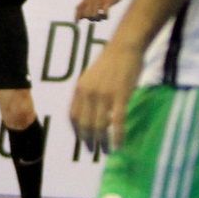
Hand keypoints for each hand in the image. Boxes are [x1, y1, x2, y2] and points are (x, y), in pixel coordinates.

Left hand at [69, 37, 144, 153]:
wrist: (125, 46)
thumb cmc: (110, 61)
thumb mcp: (91, 77)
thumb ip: (87, 93)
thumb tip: (89, 113)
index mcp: (80, 88)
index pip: (73, 116)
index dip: (77, 131)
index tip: (82, 141)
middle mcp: (89, 93)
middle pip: (85, 124)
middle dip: (88, 141)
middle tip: (94, 151)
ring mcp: (104, 95)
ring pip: (100, 126)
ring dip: (102, 142)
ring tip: (106, 151)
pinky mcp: (120, 96)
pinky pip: (117, 122)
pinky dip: (117, 137)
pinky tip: (119, 145)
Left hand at [74, 0, 127, 21]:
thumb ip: (88, 3)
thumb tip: (82, 17)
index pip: (78, 8)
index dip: (77, 16)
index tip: (77, 23)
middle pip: (86, 14)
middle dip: (90, 19)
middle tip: (96, 18)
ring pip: (94, 15)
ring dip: (98, 19)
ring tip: (102, 17)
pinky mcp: (108, 1)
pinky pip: (104, 14)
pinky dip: (105, 17)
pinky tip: (107, 16)